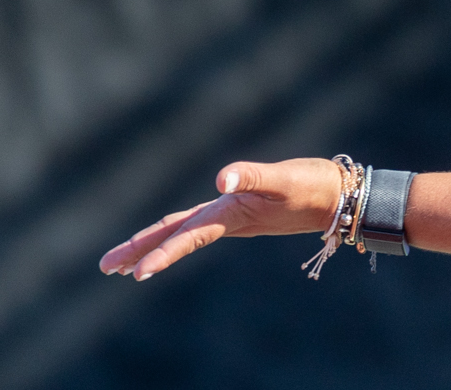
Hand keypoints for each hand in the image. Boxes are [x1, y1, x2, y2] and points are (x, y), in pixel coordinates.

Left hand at [98, 157, 346, 280]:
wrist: (343, 197)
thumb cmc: (316, 186)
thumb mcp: (285, 178)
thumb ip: (255, 176)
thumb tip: (223, 179)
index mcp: (233, 215)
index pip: (187, 236)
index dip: (160, 253)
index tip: (132, 274)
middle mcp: (229, 220)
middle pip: (176, 237)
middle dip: (141, 252)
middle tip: (106, 268)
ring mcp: (235, 217)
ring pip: (185, 232)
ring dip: (154, 245)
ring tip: (126, 262)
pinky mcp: (244, 211)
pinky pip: (201, 224)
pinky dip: (179, 233)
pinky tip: (178, 234)